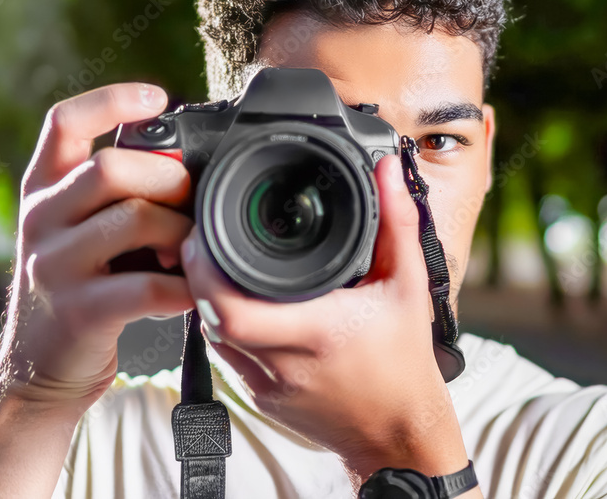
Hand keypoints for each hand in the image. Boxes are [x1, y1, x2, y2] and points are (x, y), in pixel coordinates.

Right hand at [7, 83, 195, 408]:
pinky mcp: (78, 312)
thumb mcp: (85, 230)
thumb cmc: (84, 287)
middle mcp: (41, 219)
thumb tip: (193, 168)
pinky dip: (184, 287)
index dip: (111, 101)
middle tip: (193, 204)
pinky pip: (146, 287)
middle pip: (111, 167)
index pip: (64, 122)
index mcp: (45, 189)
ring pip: (134, 219)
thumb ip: (121, 196)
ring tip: (194, 253)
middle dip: (169, 179)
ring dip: (182, 233)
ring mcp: (54, 266)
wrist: (41, 367)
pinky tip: (194, 292)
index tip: (158, 97)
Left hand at [181, 154, 470, 483]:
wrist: (399, 433)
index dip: (205, 269)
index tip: (206, 233)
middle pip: (210, 314)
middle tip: (202, 239)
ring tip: (216, 263)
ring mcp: (266, 385)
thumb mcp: (409, 285)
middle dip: (197, 273)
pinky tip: (239, 302)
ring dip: (208, 298)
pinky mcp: (259, 398)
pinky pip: (227, 354)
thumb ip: (397, 222)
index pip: (233, 306)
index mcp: (317, 331)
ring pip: (213, 334)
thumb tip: (385, 172)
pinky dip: (225, 324)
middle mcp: (284, 362)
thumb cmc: (406, 363)